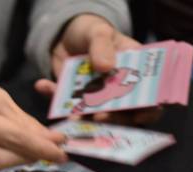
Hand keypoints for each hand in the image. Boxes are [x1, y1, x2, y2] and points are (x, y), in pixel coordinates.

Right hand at [0, 56, 66, 171]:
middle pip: (1, 159)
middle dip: (30, 156)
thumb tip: (47, 139)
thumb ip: (17, 117)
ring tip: (32, 149)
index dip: (39, 147)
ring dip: (16, 159)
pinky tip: (5, 150)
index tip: (61, 152)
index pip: (9, 137)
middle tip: (52, 151)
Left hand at [34, 14, 161, 124]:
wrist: (64, 35)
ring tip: (74, 116)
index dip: (149, 110)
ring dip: (86, 119)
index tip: (140, 114)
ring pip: (96, 118)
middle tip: (100, 116)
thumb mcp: (98, 32)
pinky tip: (43, 85)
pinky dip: (55, 101)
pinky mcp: (75, 103)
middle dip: (115, 118)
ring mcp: (97, 100)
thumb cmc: (90, 31)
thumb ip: (102, 46)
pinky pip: (67, 108)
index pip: (150, 97)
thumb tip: (106, 67)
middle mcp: (118, 92)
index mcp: (134, 73)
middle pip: (125, 114)